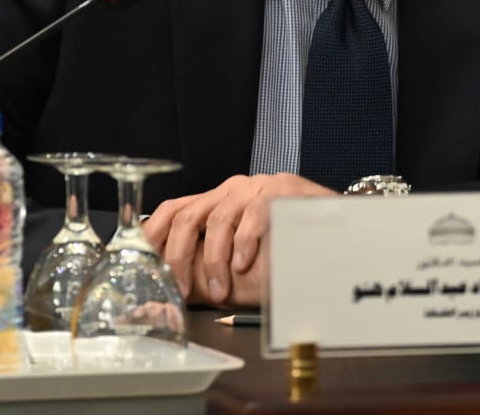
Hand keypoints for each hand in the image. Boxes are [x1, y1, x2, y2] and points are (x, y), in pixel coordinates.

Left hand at [143, 173, 334, 305]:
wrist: (337, 221)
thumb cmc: (287, 241)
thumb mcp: (243, 250)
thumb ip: (212, 259)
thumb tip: (176, 287)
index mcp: (217, 200)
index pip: (173, 210)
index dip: (152, 236)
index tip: (142, 265)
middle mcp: (232, 189)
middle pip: (188, 216)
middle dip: (178, 257)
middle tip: (182, 290)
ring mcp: (256, 187)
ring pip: (218, 218)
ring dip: (213, 260)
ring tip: (219, 290)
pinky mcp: (282, 190)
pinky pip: (253, 215)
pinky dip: (244, 244)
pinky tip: (243, 265)